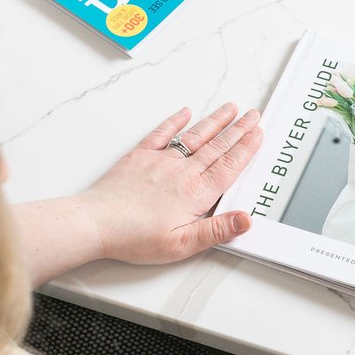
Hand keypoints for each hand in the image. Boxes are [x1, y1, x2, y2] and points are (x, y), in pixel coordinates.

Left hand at [76, 103, 263, 263]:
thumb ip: (216, 230)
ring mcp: (161, 161)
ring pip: (196, 136)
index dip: (247, 149)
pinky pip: (161, 134)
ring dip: (216, 121)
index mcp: (196, 193)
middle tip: (253, 115)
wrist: (96, 223)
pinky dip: (175, 122)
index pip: (230, 166)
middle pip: (218, 146)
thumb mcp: (182, 245)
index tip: (258, 134)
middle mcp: (182, 172)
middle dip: (239, 129)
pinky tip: (185, 113)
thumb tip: (245, 220)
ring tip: (230, 109)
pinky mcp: (140, 157)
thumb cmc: (134, 237)